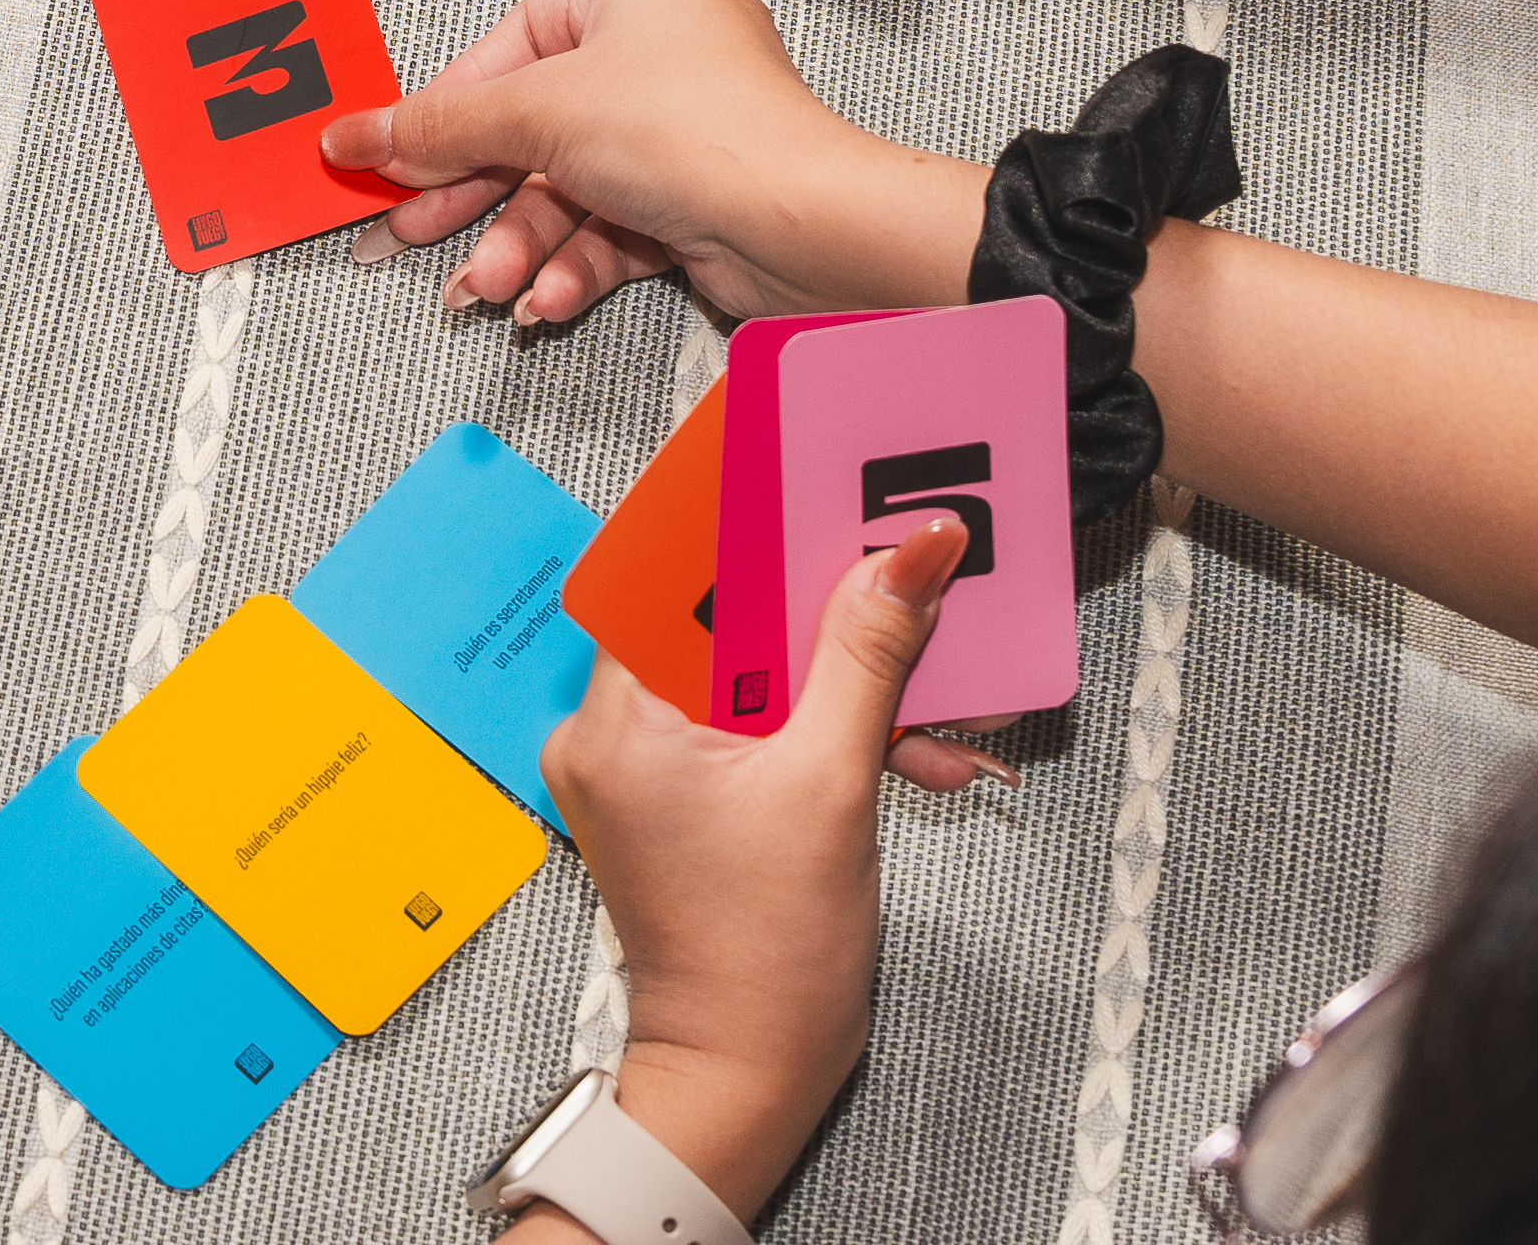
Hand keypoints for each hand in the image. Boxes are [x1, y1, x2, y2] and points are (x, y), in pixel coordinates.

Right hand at [321, 0, 975, 325]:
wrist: (803, 225)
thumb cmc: (702, 132)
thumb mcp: (540, 113)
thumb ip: (440, 127)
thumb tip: (357, 133)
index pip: (509, 47)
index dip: (444, 106)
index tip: (388, 152)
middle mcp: (660, 54)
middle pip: (531, 127)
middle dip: (470, 194)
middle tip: (406, 232)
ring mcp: (679, 132)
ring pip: (566, 190)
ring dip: (519, 244)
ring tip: (486, 287)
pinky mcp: (693, 201)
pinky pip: (609, 230)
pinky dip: (572, 266)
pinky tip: (546, 298)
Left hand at [545, 525, 968, 1219]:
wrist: (744, 1081)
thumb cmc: (763, 964)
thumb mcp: (834, 784)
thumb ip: (870, 652)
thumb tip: (913, 548)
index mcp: (620, 716)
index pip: (667, 563)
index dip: (738, 504)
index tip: (801, 456)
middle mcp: (614, 731)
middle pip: (720, 612)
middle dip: (821, 603)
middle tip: (896, 568)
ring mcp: (647, 766)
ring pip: (753, 669)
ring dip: (843, 678)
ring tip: (923, 706)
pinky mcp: (685, 794)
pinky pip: (758, 720)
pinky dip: (827, 726)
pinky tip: (907, 748)